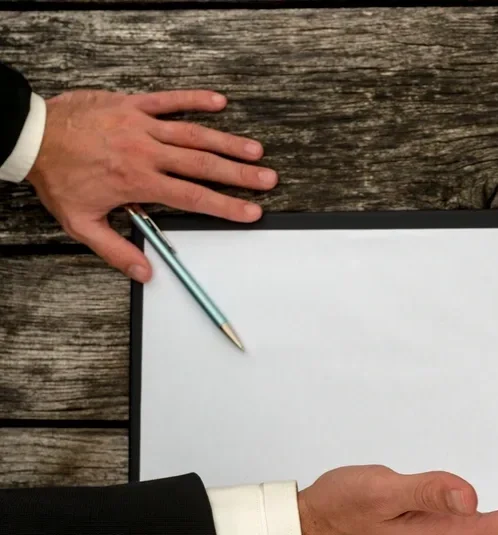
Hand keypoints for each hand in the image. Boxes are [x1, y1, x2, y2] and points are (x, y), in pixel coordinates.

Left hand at [26, 89, 275, 281]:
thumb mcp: (81, 223)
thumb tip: (144, 273)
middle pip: (203, 164)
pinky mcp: (131, 104)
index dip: (226, 205)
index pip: (193, 197)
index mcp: (138, 181)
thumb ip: (116, 249)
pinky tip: (219, 102)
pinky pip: (168, 99)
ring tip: (255, 150)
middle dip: (239, 174)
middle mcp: (146, 152)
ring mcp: (140, 125)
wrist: (31, 136)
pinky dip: (194, 99)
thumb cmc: (57, 177)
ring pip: (193, 133)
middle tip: (267, 179)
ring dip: (227, 141)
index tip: (250, 211)